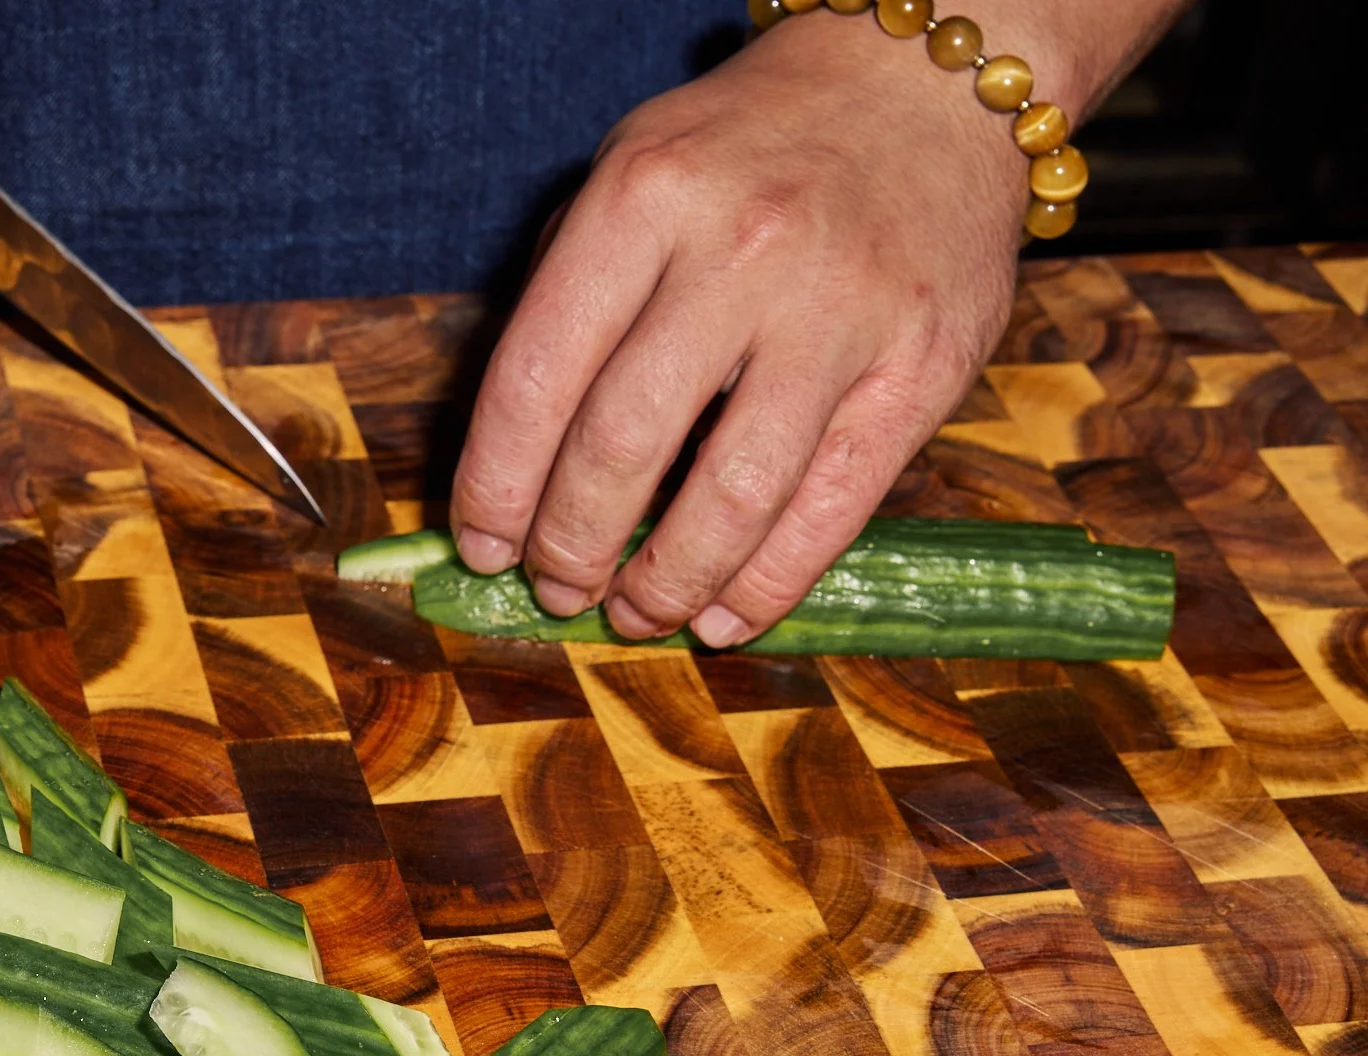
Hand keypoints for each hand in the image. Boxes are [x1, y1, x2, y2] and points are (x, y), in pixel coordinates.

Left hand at [448, 11, 1036, 645]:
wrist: (920, 89)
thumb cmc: (743, 155)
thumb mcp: (628, 179)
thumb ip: (566, 303)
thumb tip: (506, 471)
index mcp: (643, 199)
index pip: (536, 378)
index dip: (496, 486)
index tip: (482, 547)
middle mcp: (742, 251)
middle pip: (621, 446)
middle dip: (570, 545)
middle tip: (557, 587)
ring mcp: (840, 312)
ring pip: (730, 498)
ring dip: (665, 583)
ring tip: (635, 613)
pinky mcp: (921, 368)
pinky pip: (831, 510)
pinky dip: (766, 586)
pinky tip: (723, 617)